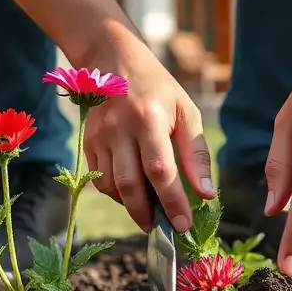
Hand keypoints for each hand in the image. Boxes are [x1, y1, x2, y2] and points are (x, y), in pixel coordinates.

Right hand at [81, 34, 215, 232]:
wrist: (113, 60)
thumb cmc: (158, 89)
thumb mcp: (186, 111)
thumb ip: (196, 153)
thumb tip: (204, 194)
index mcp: (149, 118)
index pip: (160, 171)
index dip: (172, 202)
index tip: (183, 225)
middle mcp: (120, 128)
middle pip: (130, 184)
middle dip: (147, 213)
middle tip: (163, 230)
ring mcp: (99, 135)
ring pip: (111, 186)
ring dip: (131, 206)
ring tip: (150, 212)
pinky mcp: (87, 141)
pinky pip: (100, 178)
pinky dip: (117, 193)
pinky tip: (133, 192)